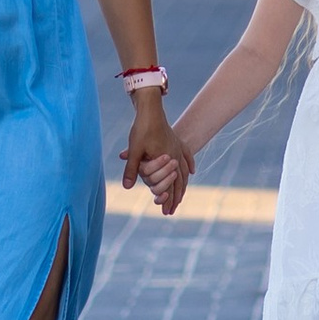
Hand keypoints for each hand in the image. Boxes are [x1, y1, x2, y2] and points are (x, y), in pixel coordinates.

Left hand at [120, 93, 192, 214]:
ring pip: (184, 171)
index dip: (169, 199)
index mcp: (167, 159)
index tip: (166, 211)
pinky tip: (192, 171)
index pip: (171, 185)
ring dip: (183, 185)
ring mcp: (178, 148)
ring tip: (182, 196)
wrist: (150, 108)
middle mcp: (176, 155)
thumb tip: (127, 187)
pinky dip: (189, 165)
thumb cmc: (142, 128)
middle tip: (171, 210)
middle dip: (176, 197)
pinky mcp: (176, 141)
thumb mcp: (135, 149)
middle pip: (180, 181)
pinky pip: (187, 156)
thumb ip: (132, 169)